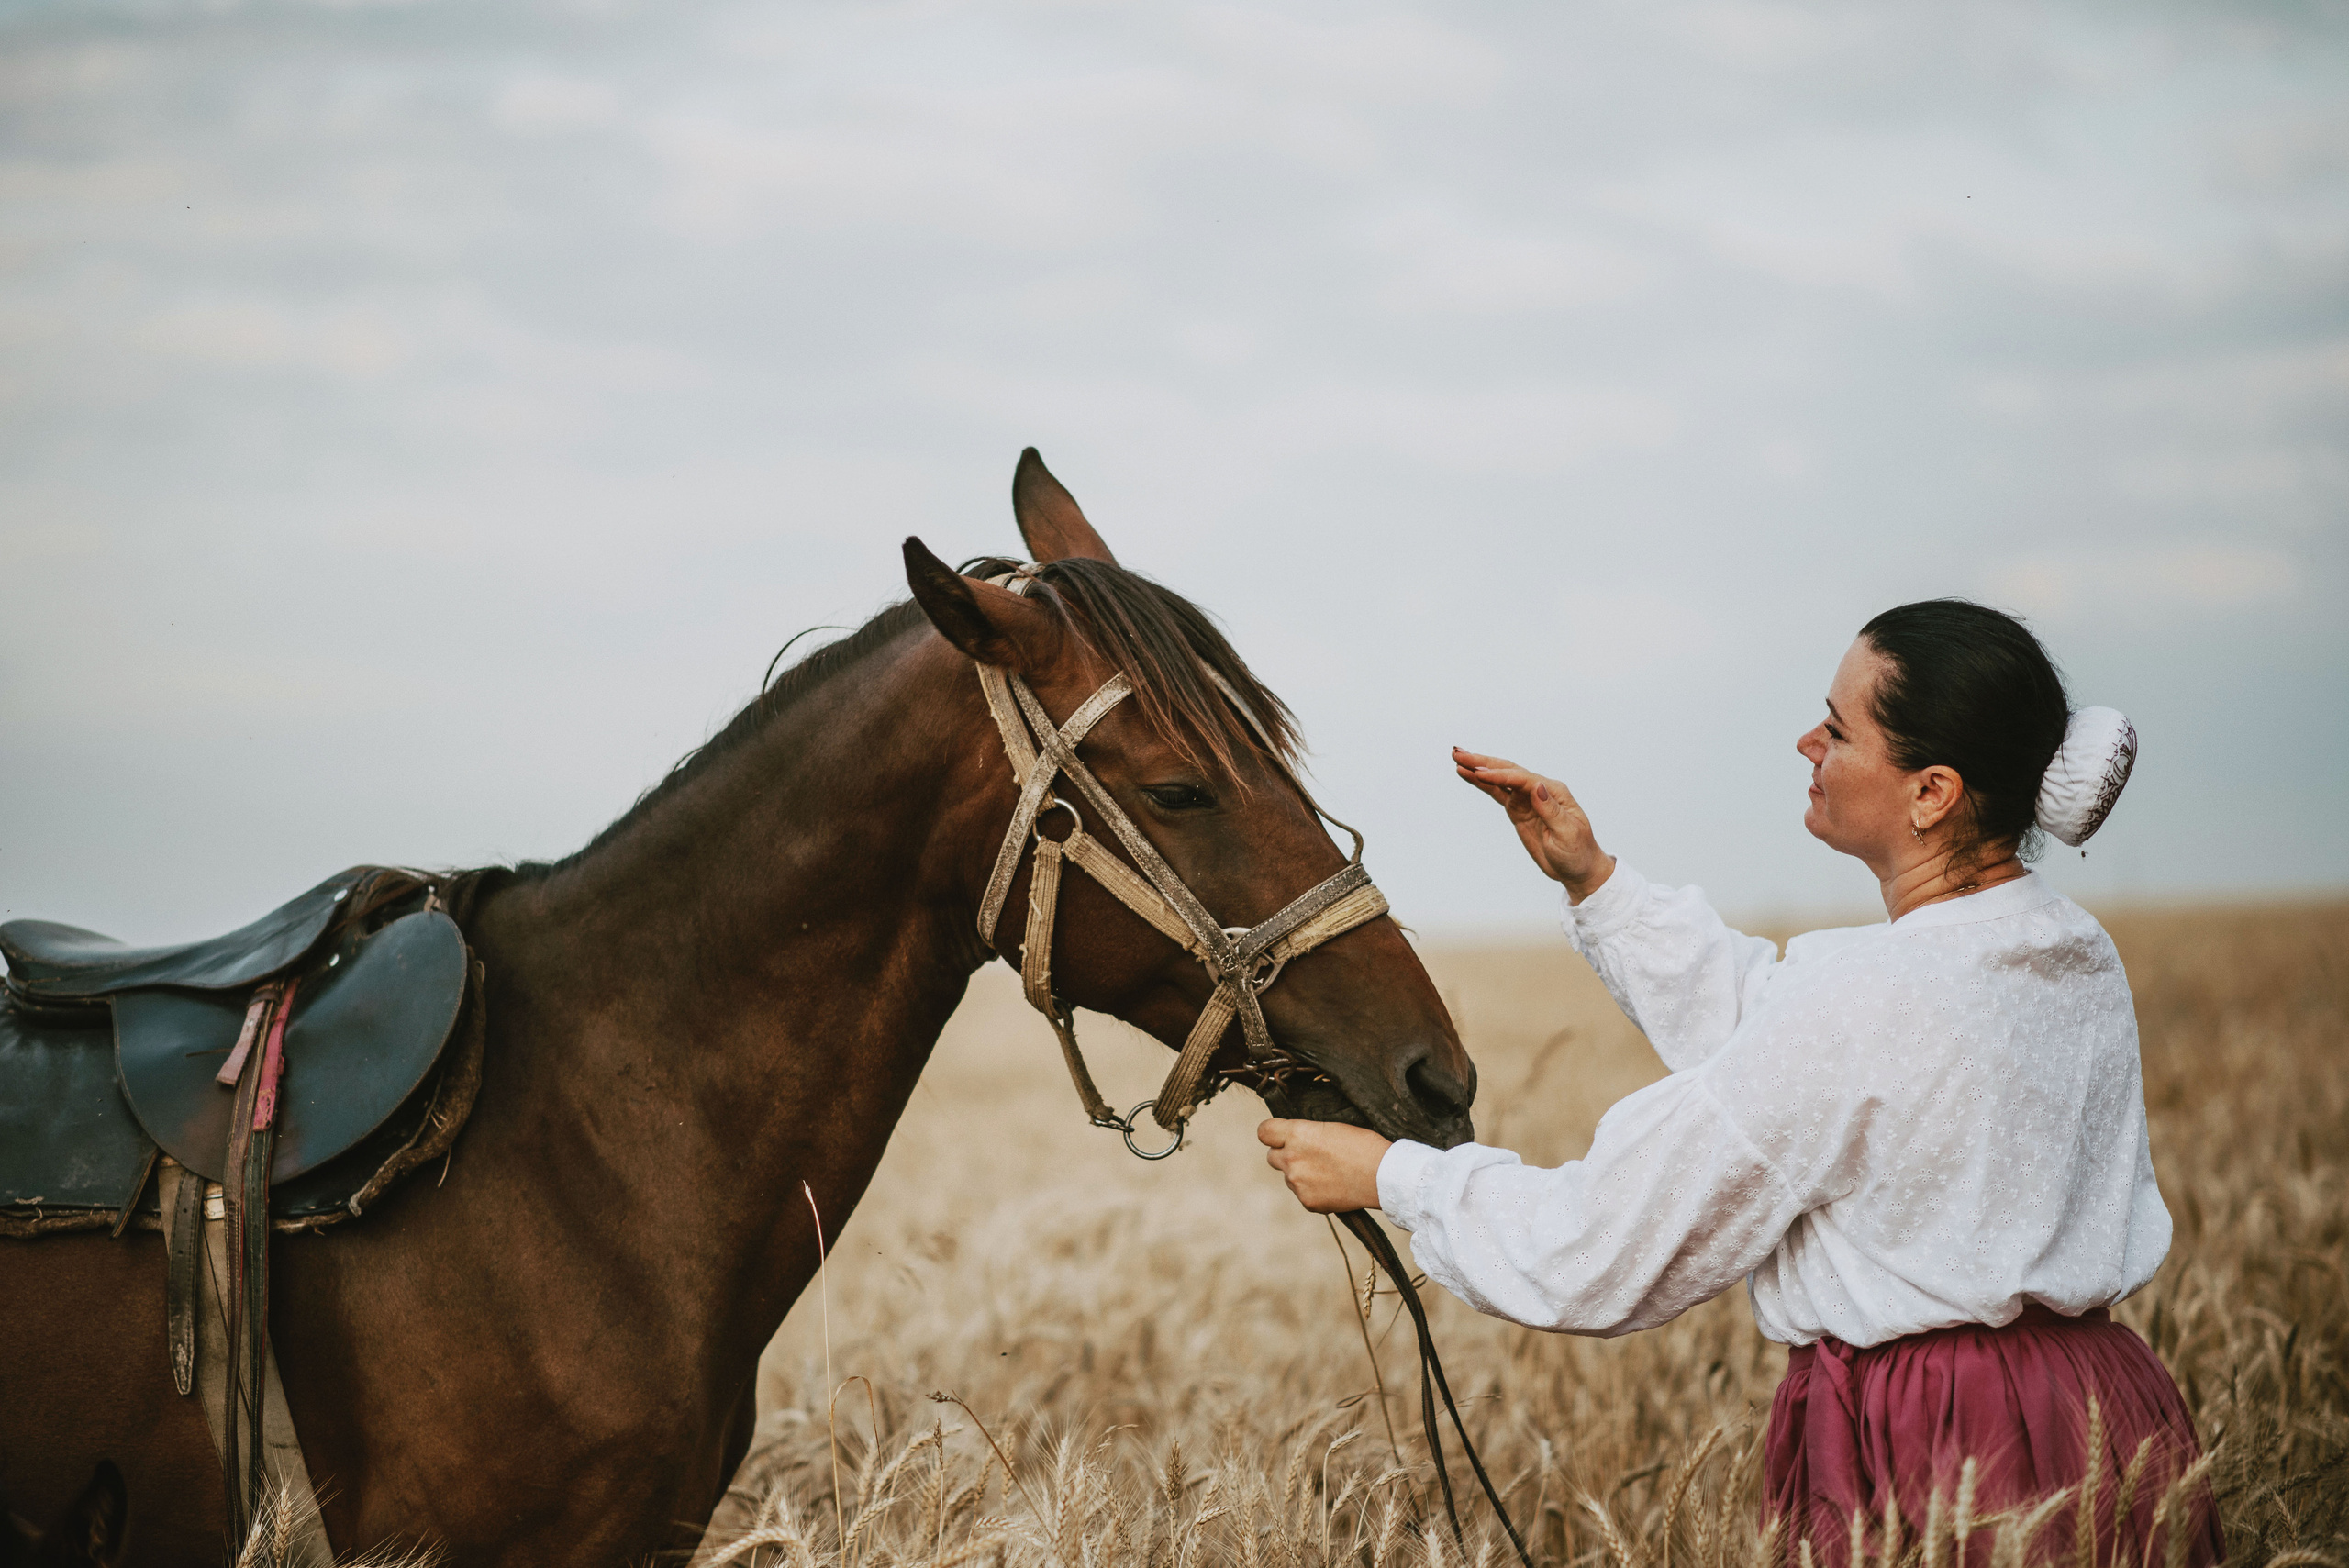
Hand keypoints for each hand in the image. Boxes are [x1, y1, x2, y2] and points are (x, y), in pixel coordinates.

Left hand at [1258, 1119, 1389, 1212]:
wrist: (1383, 1176)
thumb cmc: (1363, 1145)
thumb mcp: (1331, 1126)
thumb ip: (1306, 1133)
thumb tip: (1295, 1139)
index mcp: (1297, 1134)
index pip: (1264, 1132)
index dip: (1272, 1133)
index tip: (1280, 1135)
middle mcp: (1291, 1159)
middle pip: (1272, 1157)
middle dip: (1286, 1155)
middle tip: (1308, 1155)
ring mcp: (1298, 1183)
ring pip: (1288, 1177)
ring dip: (1300, 1173)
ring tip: (1329, 1171)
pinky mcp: (1308, 1202)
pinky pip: (1302, 1194)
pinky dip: (1313, 1191)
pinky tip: (1333, 1185)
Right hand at [1452, 747, 1615, 901]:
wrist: (1578, 868)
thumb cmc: (1577, 852)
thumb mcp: (1568, 833)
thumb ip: (1551, 810)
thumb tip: (1536, 786)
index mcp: (1554, 792)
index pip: (1523, 779)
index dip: (1500, 776)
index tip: (1478, 773)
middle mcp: (1539, 790)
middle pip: (1507, 771)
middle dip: (1482, 762)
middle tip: (1459, 753)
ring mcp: (1527, 799)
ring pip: (1499, 780)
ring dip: (1478, 768)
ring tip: (1457, 758)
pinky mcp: (1518, 810)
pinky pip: (1497, 794)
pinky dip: (1483, 784)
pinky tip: (1469, 775)